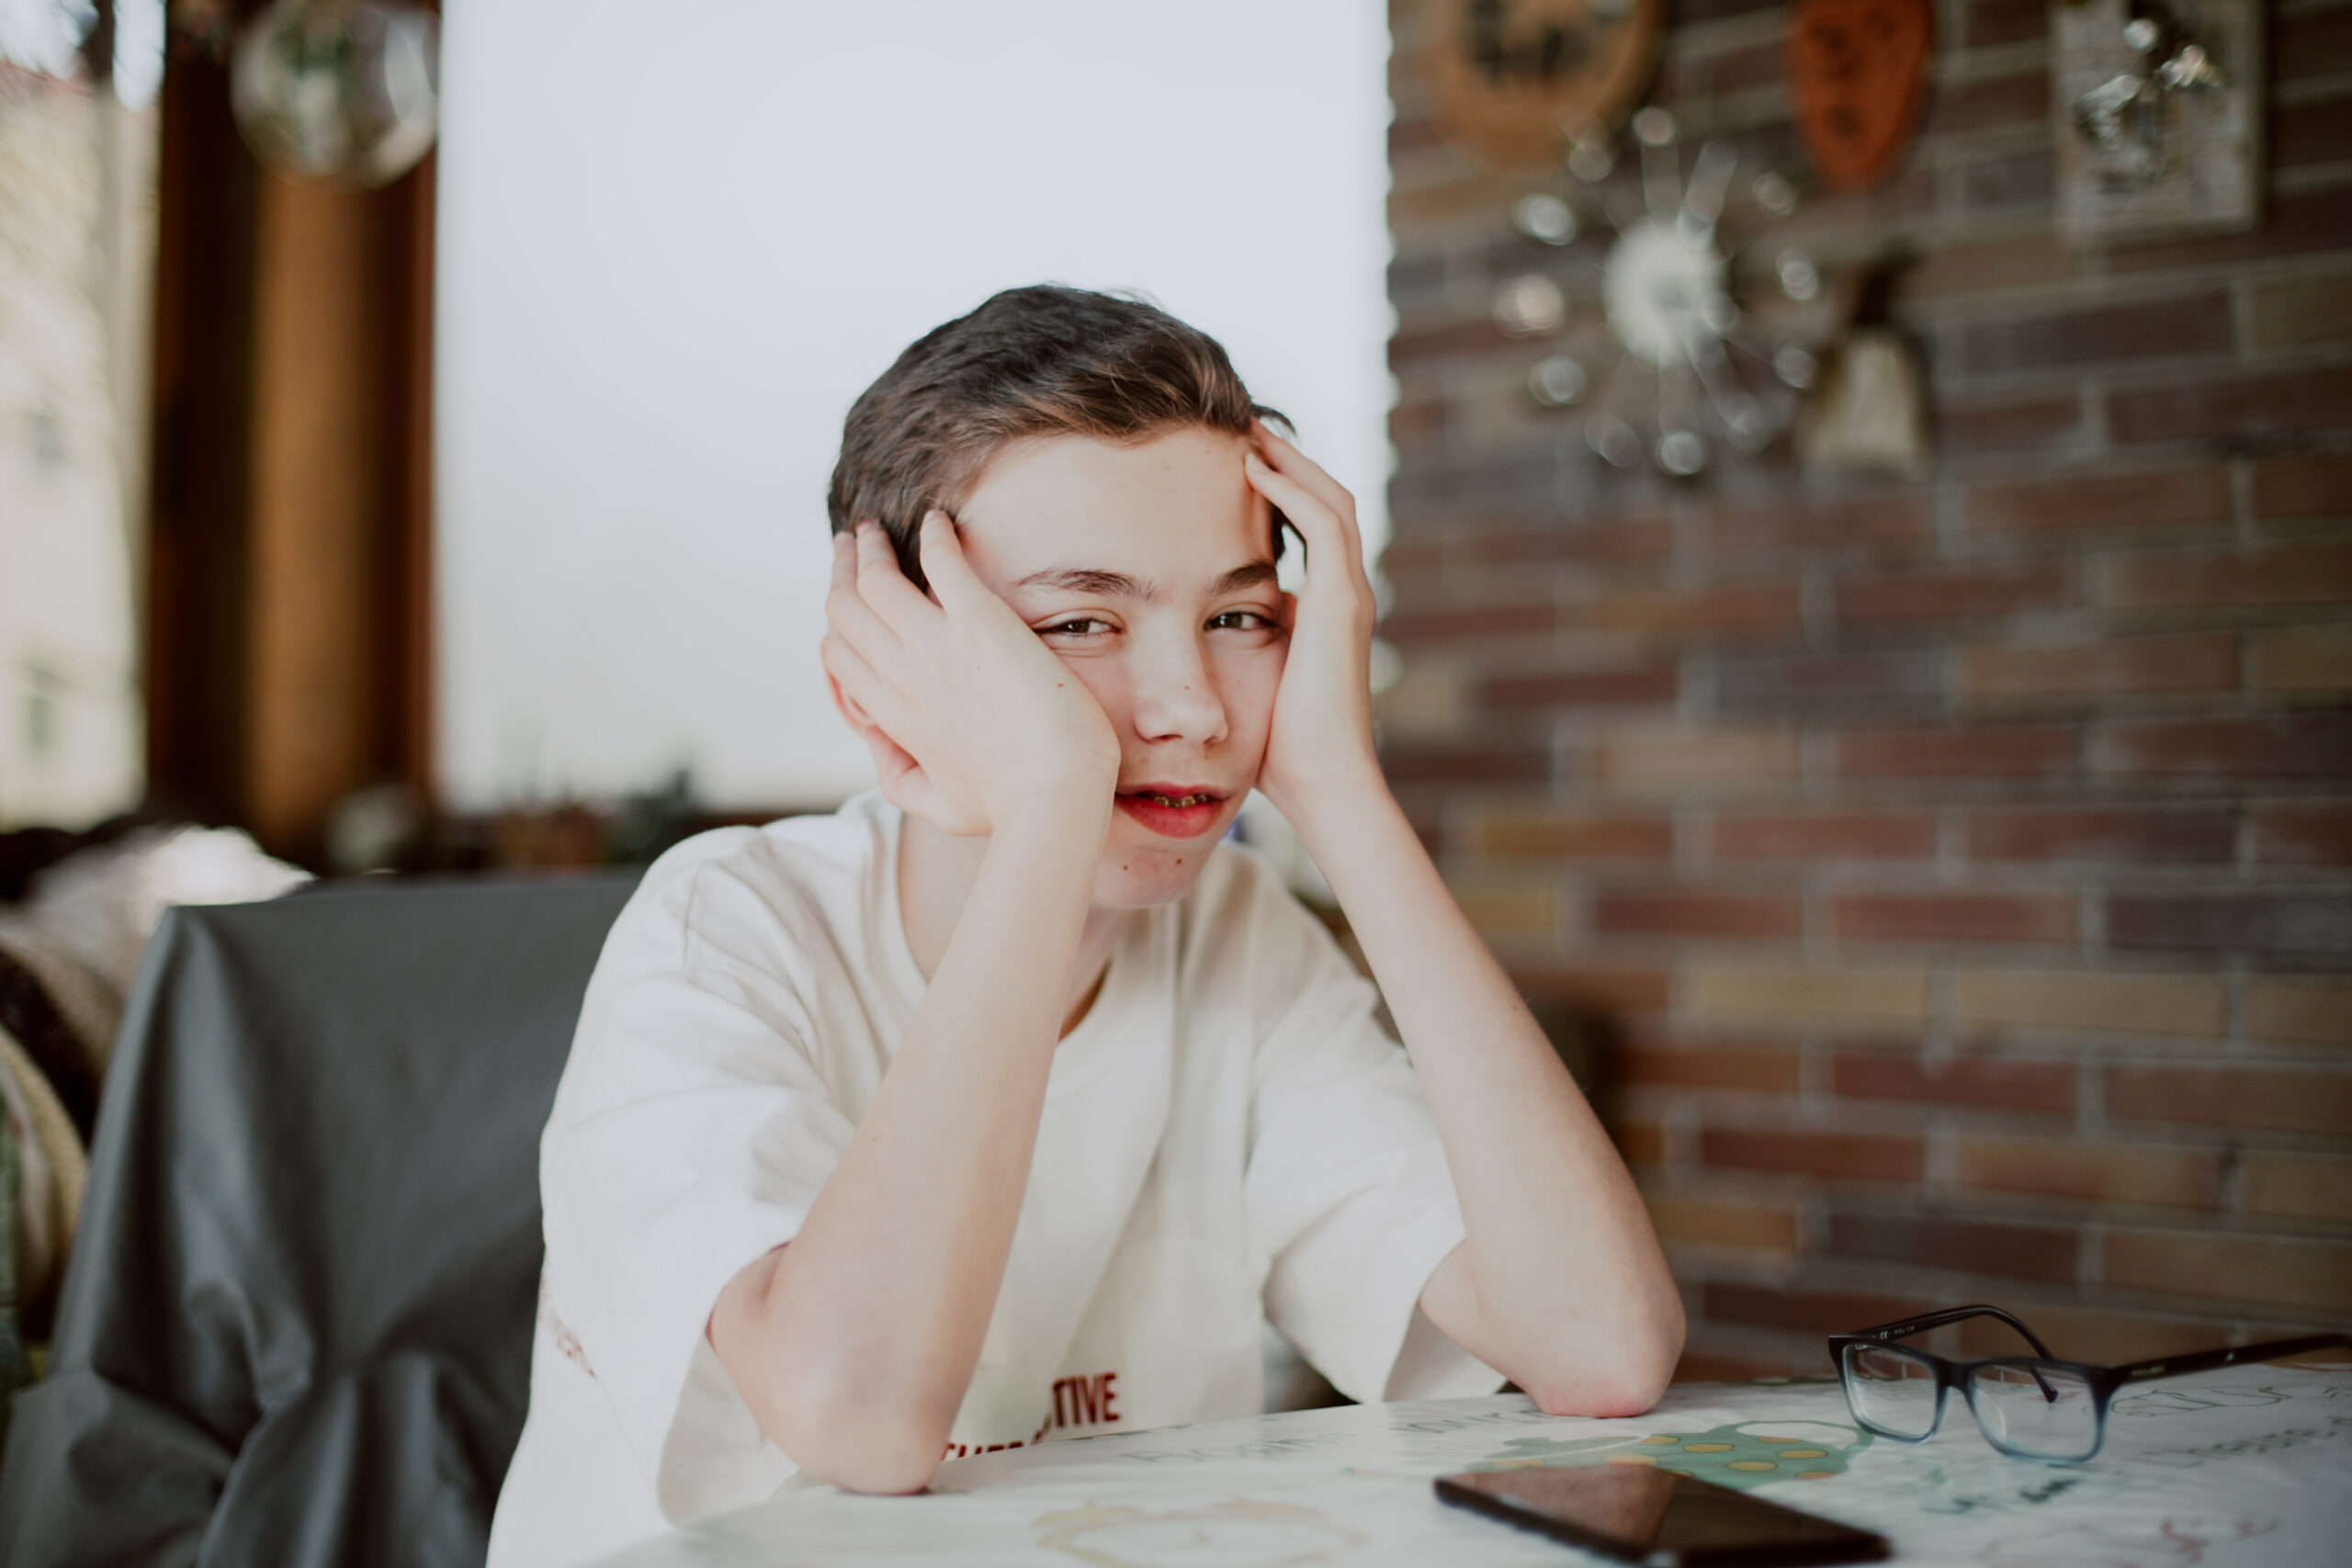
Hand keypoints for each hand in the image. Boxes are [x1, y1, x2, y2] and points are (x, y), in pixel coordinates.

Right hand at [822, 514, 1119, 836]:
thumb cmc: (1010, 810)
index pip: (839, 657)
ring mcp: (936, 647)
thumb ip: (896, 777)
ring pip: (875, 581)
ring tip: (875, 529)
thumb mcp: (938, 806)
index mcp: (893, 718)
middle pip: (845, 610)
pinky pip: (941, 562)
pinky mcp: (980, 624)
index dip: (838, 628)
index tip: (850, 606)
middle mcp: (902, 676)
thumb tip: (876, 742)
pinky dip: (934, 536)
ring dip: (871, 548)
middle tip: (851, 549)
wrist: (1057, 797)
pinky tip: (938, 521)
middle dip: (842, 574)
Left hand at [1242, 427, 1383, 819]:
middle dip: (1286, 459)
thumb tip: (1195, 635)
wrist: (1322, 784)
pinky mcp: (1342, 604)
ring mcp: (1349, 596)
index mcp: (1326, 609)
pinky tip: (1253, 467)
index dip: (1278, 490)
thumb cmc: (1281, 750)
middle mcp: (1345, 594)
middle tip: (1240, 426)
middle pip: (1325, 500)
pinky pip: (1324, 525)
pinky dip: (1292, 488)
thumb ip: (1238, 648)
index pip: (1310, 527)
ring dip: (1289, 460)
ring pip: (1331, 500)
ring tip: (1247, 430)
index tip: (1232, 464)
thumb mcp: (1252, 680)